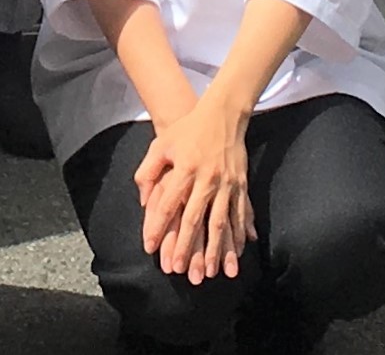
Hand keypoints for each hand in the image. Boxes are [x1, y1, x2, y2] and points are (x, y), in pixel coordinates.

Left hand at [133, 96, 253, 284]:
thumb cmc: (188, 130)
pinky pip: (240, 215)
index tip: (149, 247)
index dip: (156, 226)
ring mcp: (226, 183)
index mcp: (184, 169)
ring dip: (215, 249)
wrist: (222, 114)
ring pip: (220, 223)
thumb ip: (148, 171)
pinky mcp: (241, 185)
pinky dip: (238, 236)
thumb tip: (143, 200)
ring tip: (210, 271)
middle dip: (185, 246)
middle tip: (178, 269)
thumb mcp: (161, 144)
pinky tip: (236, 253)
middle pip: (194, 219)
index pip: (167, 204)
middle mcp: (206, 179)